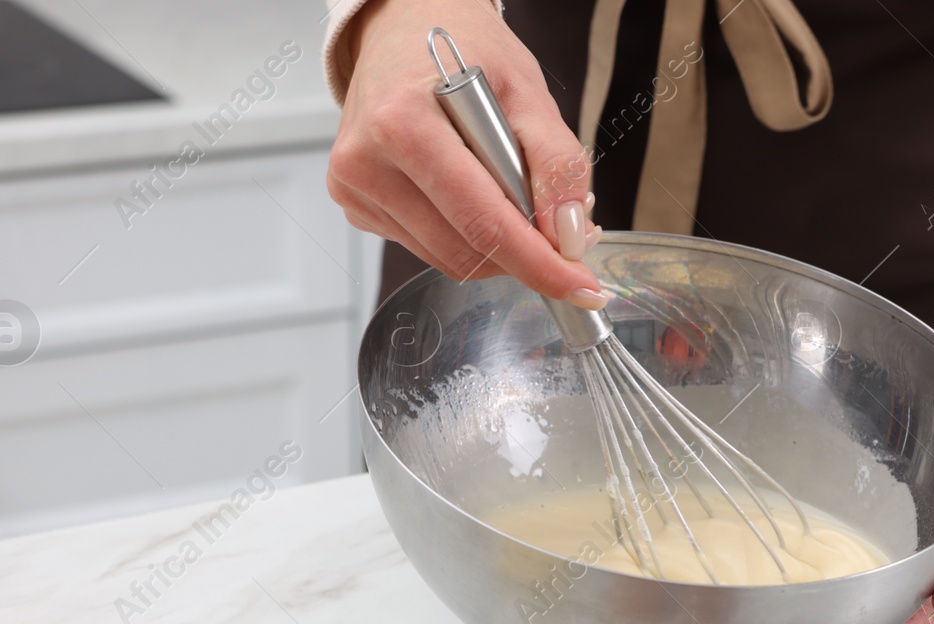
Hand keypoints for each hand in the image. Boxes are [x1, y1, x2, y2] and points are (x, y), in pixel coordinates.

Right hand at [327, 0, 603, 305]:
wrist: (403, 27)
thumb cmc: (462, 49)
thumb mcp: (526, 90)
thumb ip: (556, 162)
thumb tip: (569, 233)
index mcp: (402, 123)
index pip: (482, 221)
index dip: (538, 264)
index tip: (579, 287)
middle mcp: (366, 160)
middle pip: (465, 250)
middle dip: (522, 254)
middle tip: (558, 234)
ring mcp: (354, 187)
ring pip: (447, 258)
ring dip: (493, 246)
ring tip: (508, 195)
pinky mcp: (356, 204)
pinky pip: (426, 247)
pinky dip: (462, 234)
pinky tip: (466, 190)